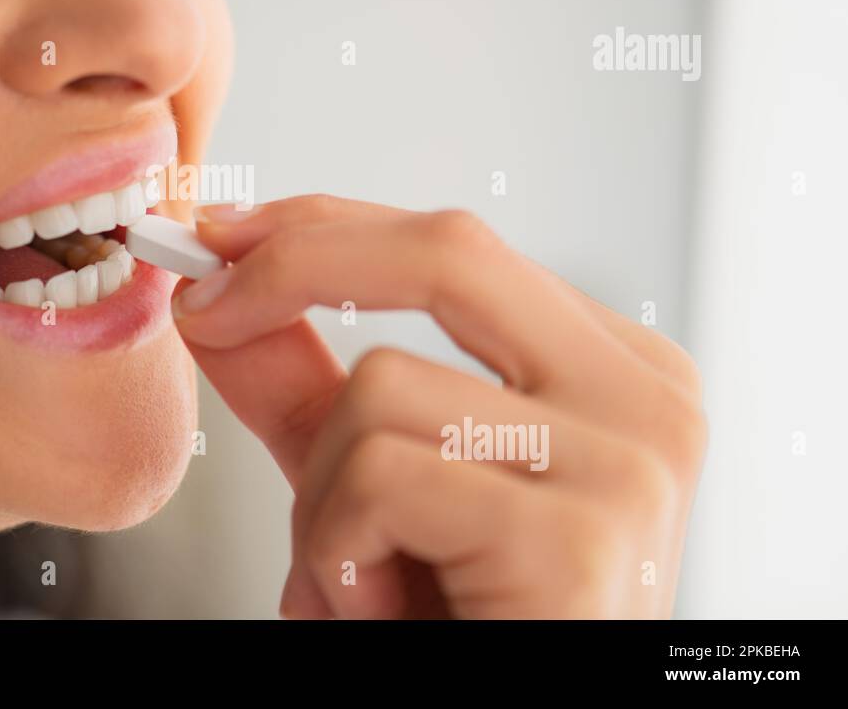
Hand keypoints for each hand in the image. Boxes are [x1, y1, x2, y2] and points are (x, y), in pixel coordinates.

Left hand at [172, 196, 706, 617]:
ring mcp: (627, 466)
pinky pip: (378, 476)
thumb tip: (214, 293)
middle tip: (202, 307)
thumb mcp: (365, 485)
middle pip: (445, 254)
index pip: (456, 249)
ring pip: (380, 387)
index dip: (323, 230)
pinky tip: (387, 612)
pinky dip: (337, 552)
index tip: (219, 238)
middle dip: (295, 263)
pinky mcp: (577, 540)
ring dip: (320, 500)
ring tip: (365, 583)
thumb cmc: (455, 616)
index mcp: (614, 372)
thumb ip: (303, 386)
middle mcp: (645, 402)